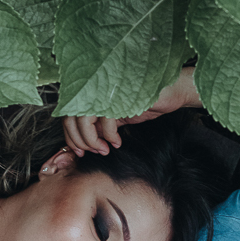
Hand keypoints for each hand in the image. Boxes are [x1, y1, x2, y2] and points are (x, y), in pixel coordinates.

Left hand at [62, 67, 199, 155]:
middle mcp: (95, 87)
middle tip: (90, 152)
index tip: (80, 150)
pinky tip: (117, 141)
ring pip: (83, 119)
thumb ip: (99, 124)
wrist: (172, 90)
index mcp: (93, 91)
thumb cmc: (146, 100)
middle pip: (70, 117)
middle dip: (79, 141)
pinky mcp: (117, 95)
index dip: (71, 135)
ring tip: (104, 149)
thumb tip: (84, 140)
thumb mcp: (117, 116)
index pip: (68, 113)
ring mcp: (105, 90)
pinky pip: (104, 120)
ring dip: (91, 140)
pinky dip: (108, 136)